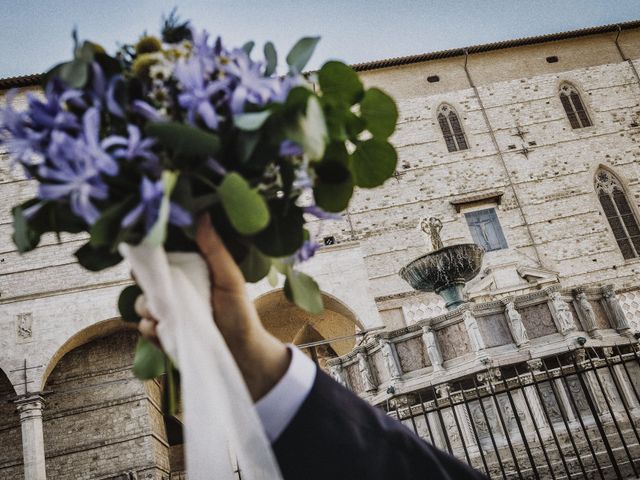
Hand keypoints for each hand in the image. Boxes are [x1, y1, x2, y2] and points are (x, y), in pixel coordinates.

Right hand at [135, 214, 289, 400]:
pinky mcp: (163, 334)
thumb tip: (202, 213)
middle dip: (143, 280)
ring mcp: (168, 312)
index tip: (145, 251)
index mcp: (189, 270)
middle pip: (143, 278)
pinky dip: (152, 329)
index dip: (149, 252)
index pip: (160, 255)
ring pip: (141, 304)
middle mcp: (175, 289)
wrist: (242, 353)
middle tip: (156, 286)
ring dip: (150, 308)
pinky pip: (144, 327)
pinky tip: (167, 331)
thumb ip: (213, 248)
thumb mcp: (228, 277)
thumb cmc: (239, 311)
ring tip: (171, 314)